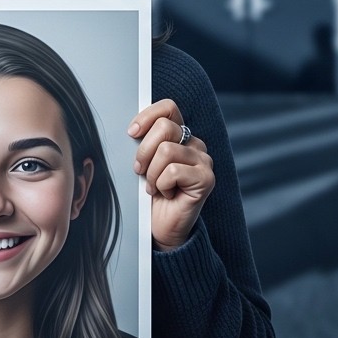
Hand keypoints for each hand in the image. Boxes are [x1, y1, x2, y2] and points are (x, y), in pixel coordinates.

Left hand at [130, 99, 214, 251]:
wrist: (160, 229)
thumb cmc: (150, 195)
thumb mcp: (143, 163)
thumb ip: (143, 142)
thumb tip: (131, 128)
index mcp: (181, 136)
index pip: (169, 109)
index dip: (148, 116)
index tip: (132, 133)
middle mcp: (195, 145)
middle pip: (165, 128)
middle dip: (144, 151)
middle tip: (140, 171)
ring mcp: (204, 161)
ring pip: (166, 150)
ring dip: (152, 173)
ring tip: (154, 187)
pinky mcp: (206, 178)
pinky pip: (172, 171)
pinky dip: (161, 185)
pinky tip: (166, 194)